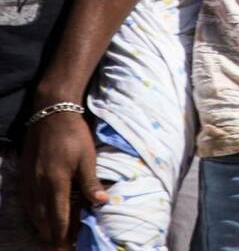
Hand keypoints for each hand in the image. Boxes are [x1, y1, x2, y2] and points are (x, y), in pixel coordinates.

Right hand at [19, 110, 106, 248]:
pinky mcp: (24, 175)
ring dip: (43, 227)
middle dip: (52, 236)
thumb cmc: (74, 135)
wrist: (51, 114)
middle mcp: (39, 186)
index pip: (59, 218)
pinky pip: (27, 202)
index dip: (63, 236)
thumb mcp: (88, 157)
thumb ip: (91, 182)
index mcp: (56, 183)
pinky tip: (39, 217)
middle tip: (62, 247)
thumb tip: (101, 203)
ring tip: (52, 237)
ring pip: (33, 213)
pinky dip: (34, 214)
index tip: (68, 248)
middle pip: (43, 220)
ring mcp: (29, 181)